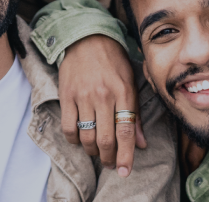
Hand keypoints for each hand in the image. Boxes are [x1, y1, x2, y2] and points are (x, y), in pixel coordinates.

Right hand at [58, 35, 145, 176]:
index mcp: (124, 92)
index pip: (126, 131)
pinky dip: (74, 139)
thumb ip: (136, 113)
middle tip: (111, 163)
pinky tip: (79, 139)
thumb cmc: (113, 61)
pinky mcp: (67, 95)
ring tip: (97, 152)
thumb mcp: (131, 82)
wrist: (87, 38)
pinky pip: (68, 127)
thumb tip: (141, 143)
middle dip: (109, 157)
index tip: (125, 171)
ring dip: (92, 151)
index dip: (126, 155)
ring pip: (86, 136)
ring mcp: (83, 96)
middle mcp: (103, 95)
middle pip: (105, 139)